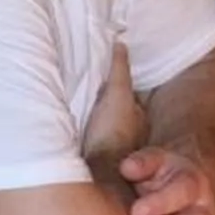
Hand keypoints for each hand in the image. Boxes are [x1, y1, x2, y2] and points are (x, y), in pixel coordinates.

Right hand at [82, 42, 148, 163]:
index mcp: (138, 118)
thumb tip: (121, 43)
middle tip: (90, 93)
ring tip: (80, 111)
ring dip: (97, 120)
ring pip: (106, 127)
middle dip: (107, 105)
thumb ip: (119, 70)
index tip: (104, 79)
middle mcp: (132, 135)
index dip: (118, 88)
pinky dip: (88, 133)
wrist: (98, 171)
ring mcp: (116, 149)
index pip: (129, 98)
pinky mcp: (100, 160)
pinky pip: (95, 140)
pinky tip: (76, 131)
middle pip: (118, 113)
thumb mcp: (117, 94)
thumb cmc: (113, 131)